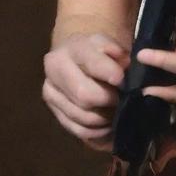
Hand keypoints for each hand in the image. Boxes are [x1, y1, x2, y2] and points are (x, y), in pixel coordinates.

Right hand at [42, 32, 130, 151]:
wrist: (78, 57)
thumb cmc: (101, 51)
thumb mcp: (111, 43)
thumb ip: (119, 53)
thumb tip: (125, 66)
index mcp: (73, 47)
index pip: (93, 64)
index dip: (111, 74)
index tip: (123, 81)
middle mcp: (55, 69)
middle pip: (84, 95)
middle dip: (108, 100)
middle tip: (123, 100)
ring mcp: (50, 92)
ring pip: (81, 115)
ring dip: (103, 118)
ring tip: (118, 112)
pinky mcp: (53, 111)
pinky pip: (77, 129)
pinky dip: (96, 131)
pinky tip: (107, 125)